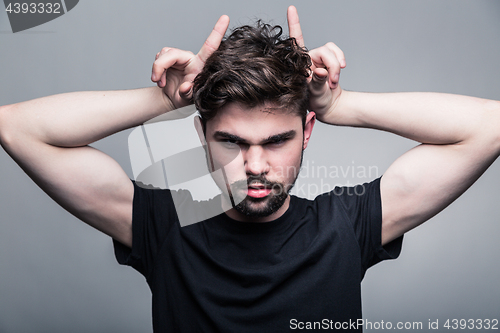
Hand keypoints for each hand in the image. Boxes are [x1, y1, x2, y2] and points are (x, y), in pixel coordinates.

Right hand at [151, 15, 229, 109]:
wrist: (172, 99)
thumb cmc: (184, 98)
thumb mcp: (187, 99)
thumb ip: (187, 93)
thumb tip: (186, 87)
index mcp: (200, 66)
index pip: (210, 47)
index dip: (217, 32)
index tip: (225, 18)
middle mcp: (191, 58)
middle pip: (173, 53)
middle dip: (160, 65)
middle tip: (157, 81)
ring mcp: (180, 57)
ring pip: (163, 54)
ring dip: (158, 68)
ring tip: (161, 82)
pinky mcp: (171, 57)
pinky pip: (159, 56)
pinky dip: (156, 68)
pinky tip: (160, 79)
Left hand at [287, 6, 345, 122]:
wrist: (329, 105)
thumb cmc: (317, 101)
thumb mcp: (316, 94)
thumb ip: (317, 82)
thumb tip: (320, 71)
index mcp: (299, 65)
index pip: (296, 43)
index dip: (294, 24)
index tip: (291, 8)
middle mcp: (308, 59)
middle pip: (323, 51)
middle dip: (332, 66)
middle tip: (332, 83)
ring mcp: (318, 59)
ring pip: (332, 51)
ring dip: (336, 67)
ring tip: (333, 82)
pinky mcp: (329, 60)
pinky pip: (337, 53)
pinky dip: (340, 62)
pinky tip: (337, 76)